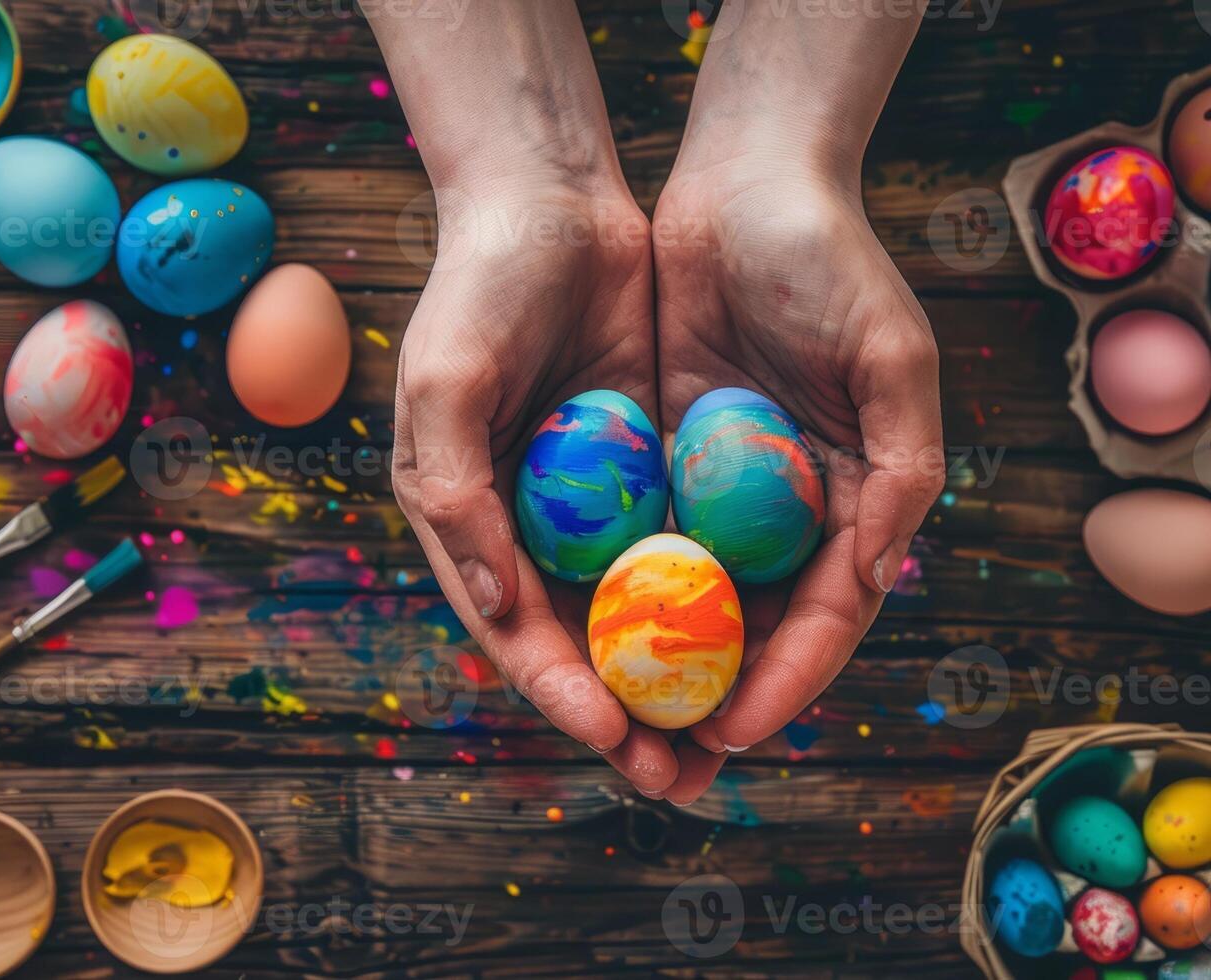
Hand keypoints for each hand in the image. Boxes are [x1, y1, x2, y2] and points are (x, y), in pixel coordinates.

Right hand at [392, 183, 686, 794]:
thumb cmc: (478, 289)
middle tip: (685, 779)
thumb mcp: (444, 385)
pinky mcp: (657, 467)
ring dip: (688, 680)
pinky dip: (723, 598)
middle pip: (591, 648)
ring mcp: (603, 503)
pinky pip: (696, 544)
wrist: (553, 198)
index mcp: (474, 528)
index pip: (524, 635)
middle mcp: (538, 530)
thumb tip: (496, 610)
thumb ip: (459, 496)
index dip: (569, 697)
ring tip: (733, 740)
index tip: (619, 744)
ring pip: (651, 614)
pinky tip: (766, 640)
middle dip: (635, 720)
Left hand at [653, 158, 945, 787]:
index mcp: (855, 500)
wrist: (744, 179)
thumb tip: (873, 579)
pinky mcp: (661, 459)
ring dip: (656, 673)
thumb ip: (897, 472)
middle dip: (713, 706)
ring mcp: (721, 489)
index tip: (735, 732)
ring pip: (687, 605)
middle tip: (669, 770)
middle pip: (750, 633)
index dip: (785, 682)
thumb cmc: (830, 260)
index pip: (821, 618)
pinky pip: (635, 542)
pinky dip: (614, 597)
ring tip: (616, 736)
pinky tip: (576, 643)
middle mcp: (786, 510)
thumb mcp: (890, 356)